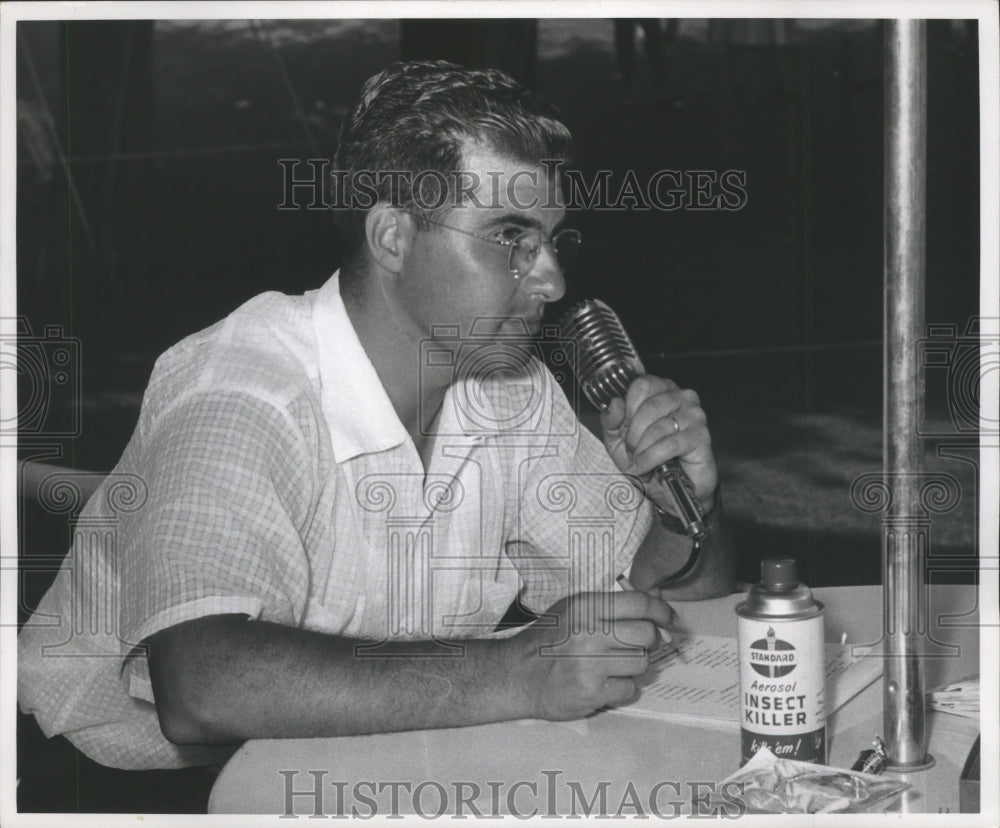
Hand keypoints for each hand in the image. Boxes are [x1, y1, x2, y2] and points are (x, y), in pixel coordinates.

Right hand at [515, 591, 675, 720]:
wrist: (517, 675)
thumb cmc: (548, 639)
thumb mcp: (573, 609)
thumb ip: (612, 605)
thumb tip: (657, 600)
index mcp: (585, 607)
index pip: (639, 604)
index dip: (661, 610)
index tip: (670, 617)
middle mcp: (589, 633)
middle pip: (647, 635)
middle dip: (649, 639)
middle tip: (637, 643)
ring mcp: (591, 666)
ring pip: (641, 663)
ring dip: (634, 664)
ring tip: (613, 663)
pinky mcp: (592, 694)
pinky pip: (629, 688)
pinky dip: (621, 686)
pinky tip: (603, 681)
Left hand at [599, 375, 717, 514]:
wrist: (670, 489)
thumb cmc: (646, 459)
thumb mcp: (617, 439)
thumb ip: (611, 419)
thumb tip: (615, 402)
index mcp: (662, 390)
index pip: (643, 384)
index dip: (628, 408)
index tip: (624, 428)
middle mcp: (682, 397)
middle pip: (649, 405)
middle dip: (633, 433)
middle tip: (631, 451)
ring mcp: (694, 415)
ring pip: (658, 426)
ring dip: (642, 449)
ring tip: (638, 463)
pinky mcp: (701, 437)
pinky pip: (669, 444)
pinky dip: (651, 459)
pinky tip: (645, 469)